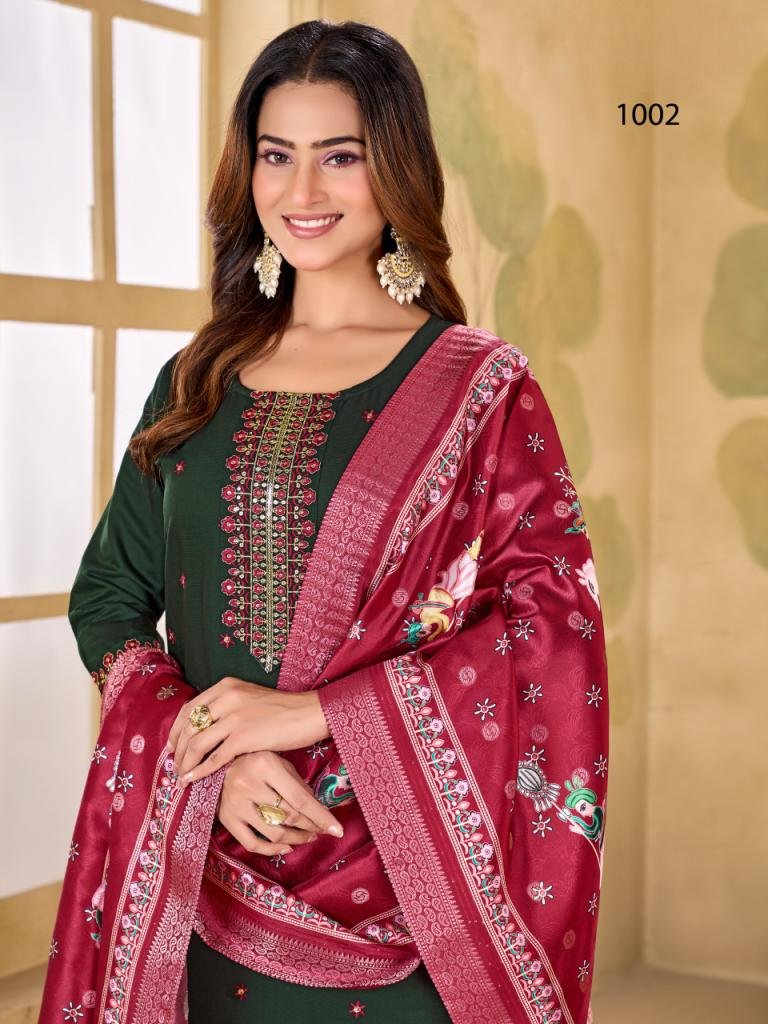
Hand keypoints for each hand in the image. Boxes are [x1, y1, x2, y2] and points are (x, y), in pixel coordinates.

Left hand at [167, 676, 329, 785]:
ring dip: (186, 762)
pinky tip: (193, 779)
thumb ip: (226, 708)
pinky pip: (214, 757)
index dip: (176, 730)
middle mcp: (227, 698)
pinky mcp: (244, 737)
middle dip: (178, 750)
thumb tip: (203, 730)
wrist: (310, 713)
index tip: (173, 746)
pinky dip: (200, 770)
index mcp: (226, 687)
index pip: (189, 709)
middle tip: (176, 765)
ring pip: (197, 743)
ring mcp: (235, 717)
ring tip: (183, 775)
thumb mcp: (249, 698)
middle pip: (189, 727)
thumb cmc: (283, 709)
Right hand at [216, 750, 343, 856]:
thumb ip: (298, 784)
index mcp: (266, 766)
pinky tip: (287, 846)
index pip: (300, 798)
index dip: (321, 816)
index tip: (337, 830)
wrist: (216, 763)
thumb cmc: (254, 761)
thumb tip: (322, 807)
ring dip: (296, 839)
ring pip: (273, 832)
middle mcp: (249, 785)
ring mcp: (236, 804)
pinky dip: (272, 849)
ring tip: (307, 837)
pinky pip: (252, 843)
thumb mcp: (278, 763)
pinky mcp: (227, 819)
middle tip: (322, 830)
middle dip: (310, 827)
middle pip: (288, 816)